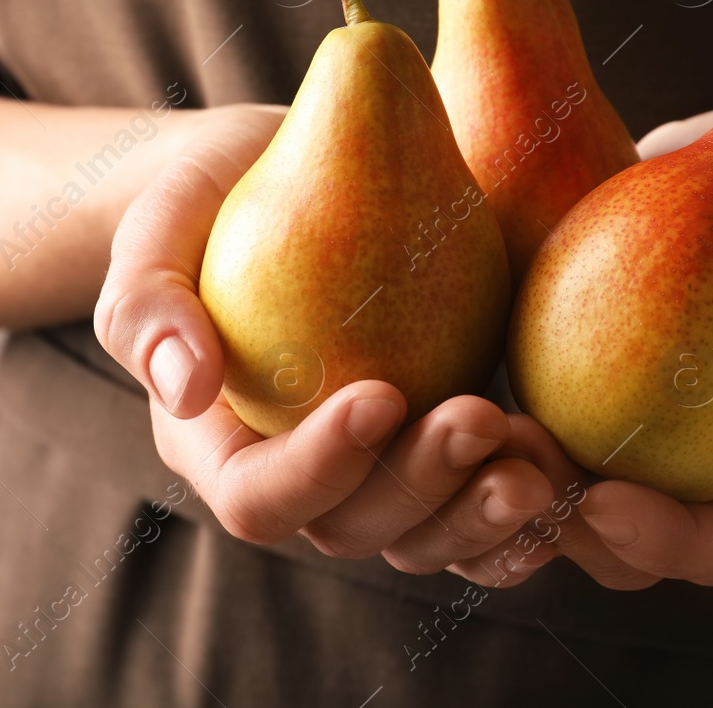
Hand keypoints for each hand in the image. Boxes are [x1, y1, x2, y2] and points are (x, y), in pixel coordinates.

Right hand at [94, 104, 554, 577]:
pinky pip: (476, 504)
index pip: (259, 499)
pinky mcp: (433, 442)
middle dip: (423, 490)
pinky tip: (566, 474)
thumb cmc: (204, 199)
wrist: (276, 176)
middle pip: (355, 529)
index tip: (380, 393)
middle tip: (483, 419)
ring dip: (483, 516)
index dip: (320, 468)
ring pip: (426, 536)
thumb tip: (187, 389)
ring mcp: (373, 468)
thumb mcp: (155, 228)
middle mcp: (299, 476)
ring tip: (540, 468)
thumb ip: (146, 303)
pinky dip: (521, 512)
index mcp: (219, 447)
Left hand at [480, 112, 712, 590]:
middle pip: (619, 550)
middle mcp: (674, 474)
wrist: (706, 162)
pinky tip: (435, 394)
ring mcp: (603, 442)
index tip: (608, 495)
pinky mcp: (545, 398)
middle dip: (563, 533)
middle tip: (518, 469)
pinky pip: (501, 439)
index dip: (668, 542)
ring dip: (501, 491)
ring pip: (545, 507)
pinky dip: (469, 435)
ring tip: (468, 431)